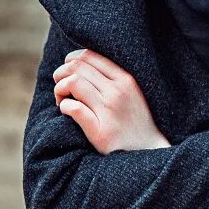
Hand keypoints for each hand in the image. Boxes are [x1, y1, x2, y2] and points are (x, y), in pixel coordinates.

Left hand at [52, 47, 169, 153]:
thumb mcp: (130, 93)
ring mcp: (109, 111)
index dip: (71, 60)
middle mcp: (117, 91)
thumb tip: (79, 63)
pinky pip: (73, 108)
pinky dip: (63, 107)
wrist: (149, 152)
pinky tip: (66, 111)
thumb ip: (111, 78)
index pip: (89, 56)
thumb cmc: (134, 122)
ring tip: (61, 100)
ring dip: (59, 89)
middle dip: (61, 74)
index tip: (68, 73)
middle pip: (77, 67)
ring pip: (73, 83)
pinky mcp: (101, 131)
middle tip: (61, 88)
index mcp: (125, 79)